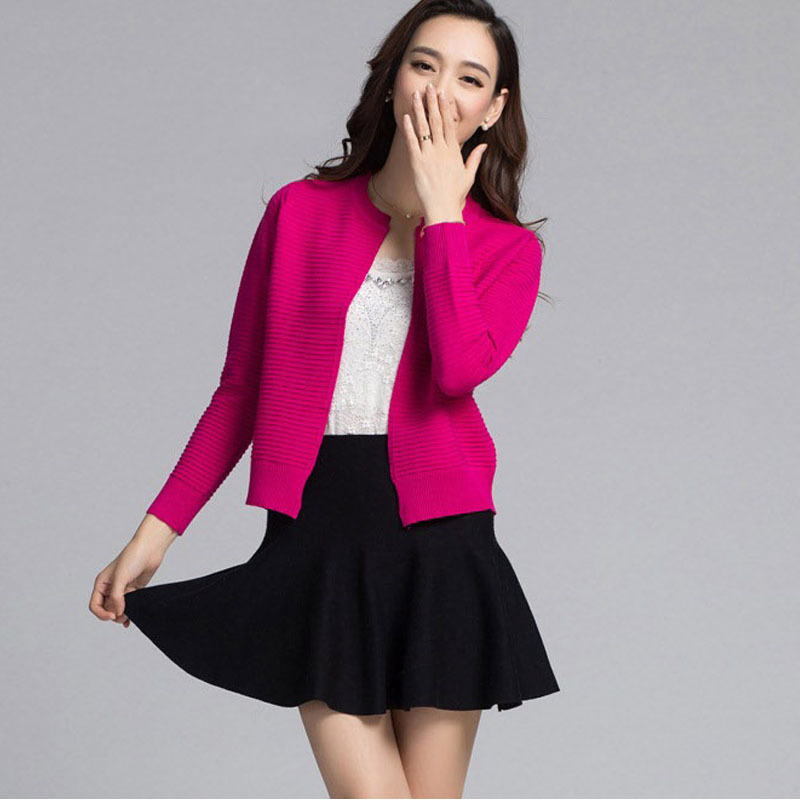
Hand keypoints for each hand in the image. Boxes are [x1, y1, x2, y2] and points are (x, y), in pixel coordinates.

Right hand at [89, 518, 175, 625]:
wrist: (150, 549)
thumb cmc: (133, 557)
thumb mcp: (120, 578)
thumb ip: (117, 597)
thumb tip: (117, 613)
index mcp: (101, 583)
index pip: (95, 605)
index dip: (101, 614)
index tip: (112, 616)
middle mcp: (110, 587)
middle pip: (107, 609)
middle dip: (114, 615)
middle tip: (124, 615)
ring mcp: (122, 589)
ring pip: (118, 609)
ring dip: (122, 614)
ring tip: (129, 615)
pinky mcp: (134, 590)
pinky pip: (129, 605)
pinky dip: (129, 613)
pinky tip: (129, 621)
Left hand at [402, 82, 488, 222]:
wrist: (443, 208)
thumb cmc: (455, 195)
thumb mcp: (468, 175)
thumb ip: (475, 158)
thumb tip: (484, 145)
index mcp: (454, 151)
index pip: (450, 124)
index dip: (446, 107)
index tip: (443, 94)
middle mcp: (441, 150)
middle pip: (437, 121)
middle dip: (433, 102)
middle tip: (430, 87)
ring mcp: (429, 156)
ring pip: (423, 127)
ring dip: (419, 110)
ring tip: (416, 95)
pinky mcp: (417, 163)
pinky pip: (412, 142)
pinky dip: (408, 129)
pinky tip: (405, 116)